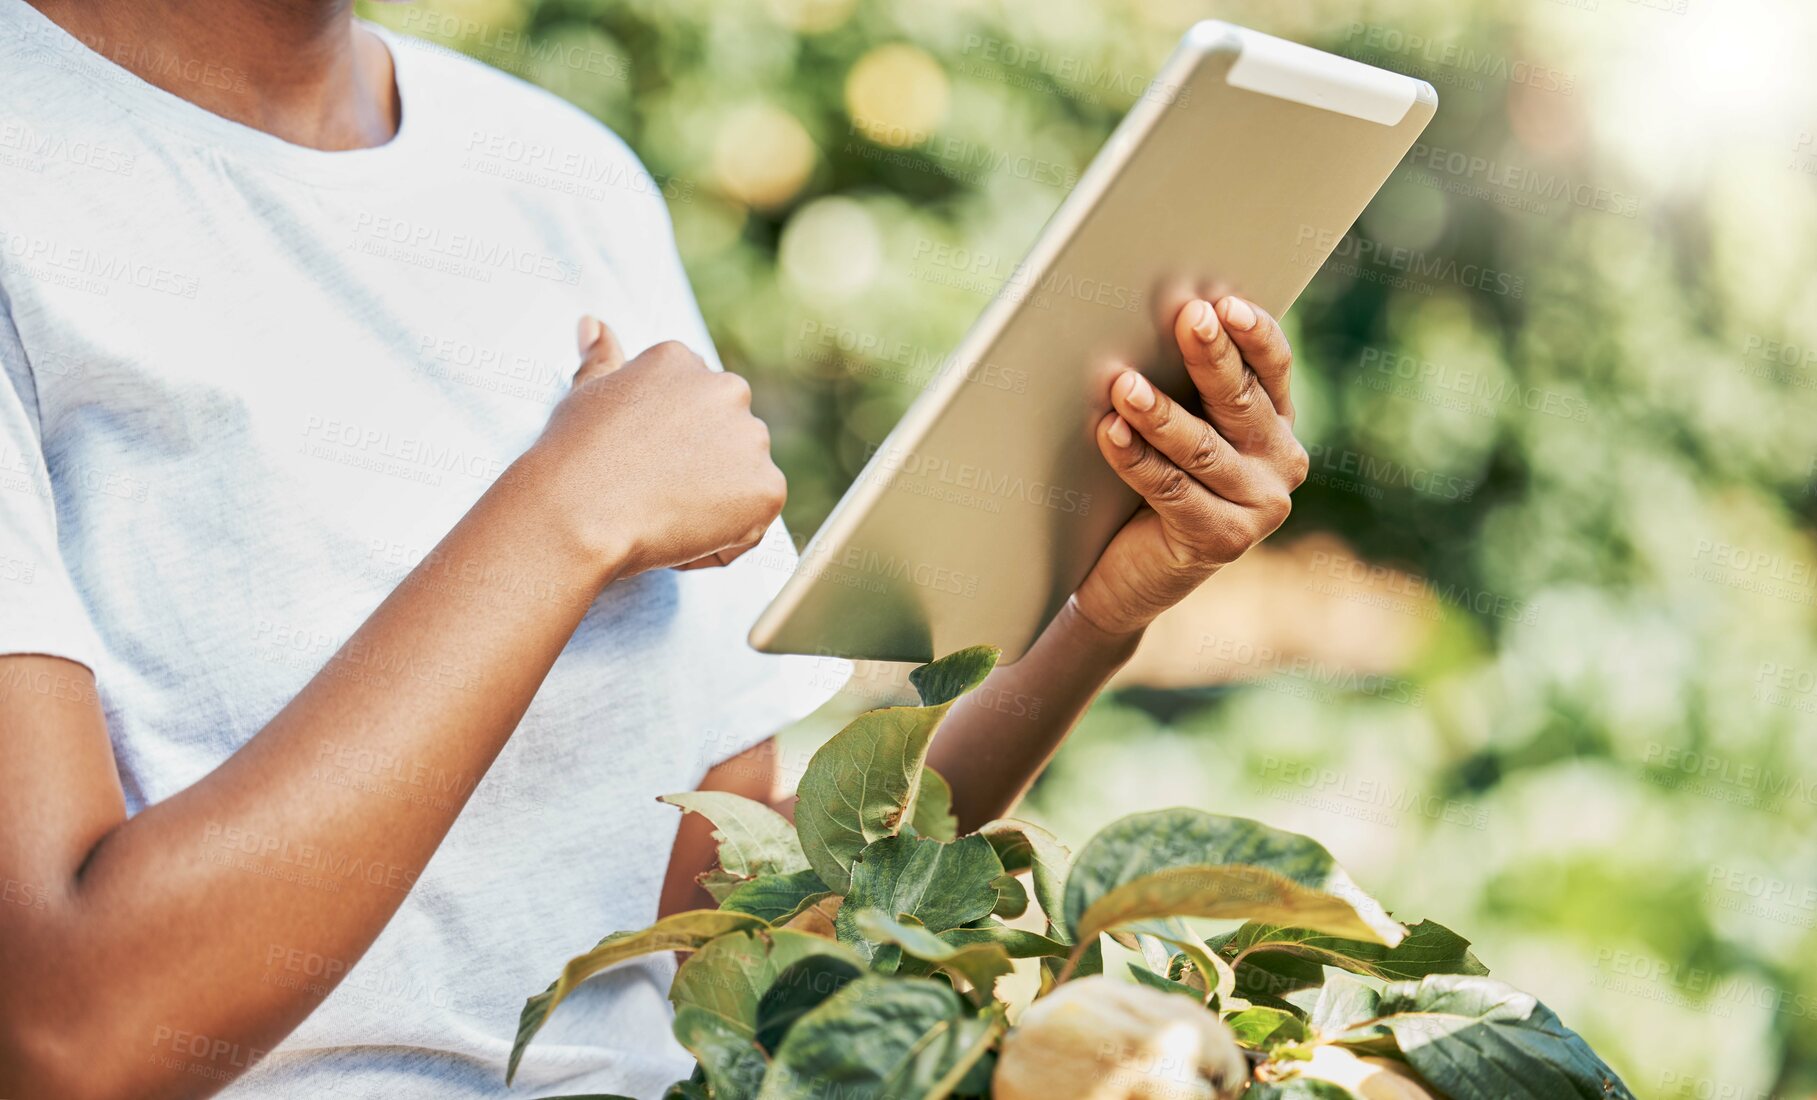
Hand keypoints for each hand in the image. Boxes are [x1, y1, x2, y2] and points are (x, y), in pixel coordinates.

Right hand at [527, 316, 786, 581]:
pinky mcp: (767, 489)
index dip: (667, 444)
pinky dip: (719, 541)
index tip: (640, 461)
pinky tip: (677, 535)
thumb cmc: (572, 458)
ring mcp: (751, 439)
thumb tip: (593, 324)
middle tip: (651, 492)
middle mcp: (726, 390)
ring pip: (740, 481)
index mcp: (682, 362)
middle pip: (724, 439)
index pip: (693, 405)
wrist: (577, 514)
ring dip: (712, 504)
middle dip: (698, 467)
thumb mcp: (584, 395)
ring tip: (660, 514)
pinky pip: (750, 525)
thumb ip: (601, 359)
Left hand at [1073, 297, 1309, 636]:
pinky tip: (1110, 431)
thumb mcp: (1180, 431)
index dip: (1253, 334)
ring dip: (1159, 413)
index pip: (1274, 368)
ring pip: (1202, 448)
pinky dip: (1136, 458)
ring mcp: (1259, 507)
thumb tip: (1156, 322)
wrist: (1130, 575)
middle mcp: (1281, 463)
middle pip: (1240, 401)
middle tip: (1187, 319)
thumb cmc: (1152, 485)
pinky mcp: (1223, 540)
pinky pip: (1172, 489)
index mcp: (1276, 423)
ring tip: (1124, 384)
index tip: (1225, 303)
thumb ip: (1187, 389)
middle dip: (1211, 356)